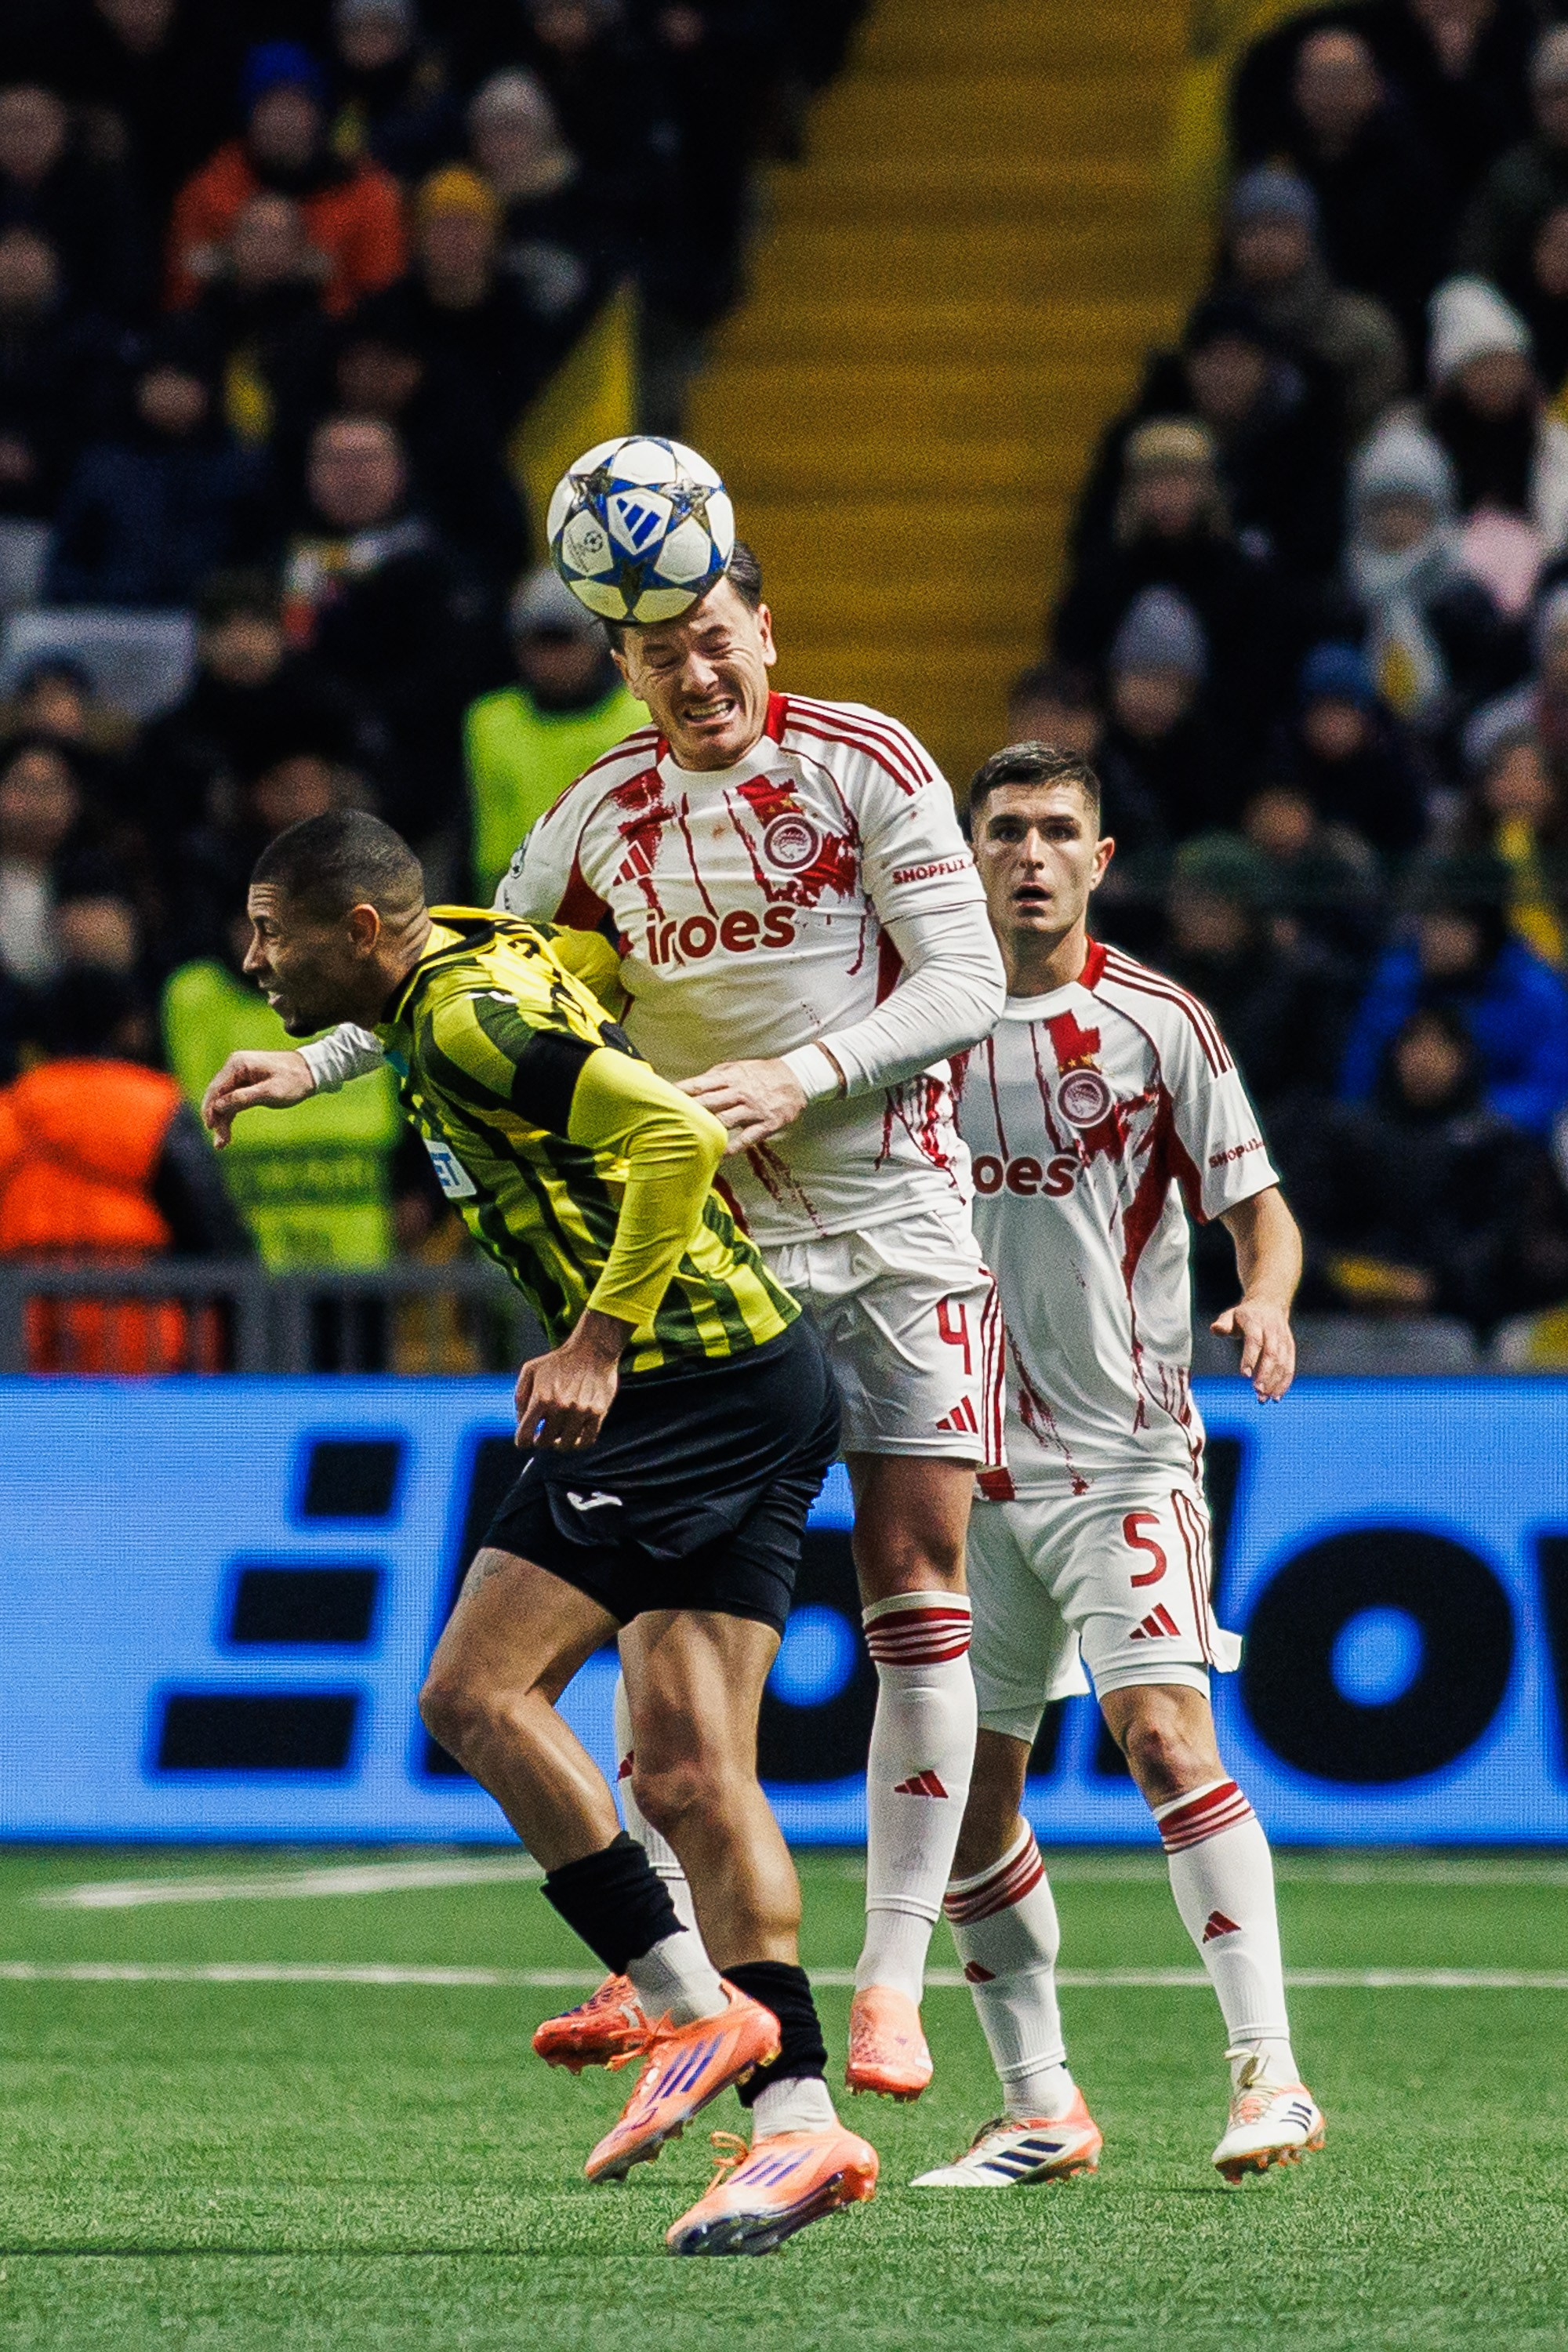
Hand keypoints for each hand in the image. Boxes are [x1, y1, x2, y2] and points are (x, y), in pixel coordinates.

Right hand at [202, 1049, 314, 1147]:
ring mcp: (239, 1075)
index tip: (210, 1128)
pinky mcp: (245, 1084)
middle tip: (219, 1143)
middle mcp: (235, 1067)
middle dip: (216, 1119)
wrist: (311, 1072)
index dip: (210, 1109)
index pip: (216, 1089)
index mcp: (238, 1064)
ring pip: (223, 1102)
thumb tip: (217, 1106)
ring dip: (222, 1121)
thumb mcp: (270, 1092)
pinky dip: (229, 1116)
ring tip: (222, 1144)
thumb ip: (243, 1098)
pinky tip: (226, 1134)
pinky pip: (232, 1102)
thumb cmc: (294, 1080)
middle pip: (217, 1096)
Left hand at [514, 1310, 626, 1449]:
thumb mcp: (530, 1370)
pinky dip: (579, 1443)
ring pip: (566, 1445)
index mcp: (541, 1398)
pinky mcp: (597, 1413)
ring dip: (560, 1443)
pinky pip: (587, 1441)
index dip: (523, 1442)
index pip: (525, 1436)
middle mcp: (560, 1407)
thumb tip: (520, 1421)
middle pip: (545, 1442)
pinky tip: (576, 1436)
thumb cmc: (559, 1361)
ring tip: (560, 1435)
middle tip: (544, 1433)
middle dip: (541, 1440)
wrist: (592, 1349)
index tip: (525, 1441)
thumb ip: (520, 1396)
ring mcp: (580, 1411)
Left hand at [679, 1057, 807, 1154]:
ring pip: (726, 1120)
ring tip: (690, 1139)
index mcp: (730, 1078)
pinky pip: (748, 1137)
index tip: (663, 1098)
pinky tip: (720, 1154)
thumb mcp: (739, 1068)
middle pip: (709, 1102)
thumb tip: (694, 1084)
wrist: (797, 1078)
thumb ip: (717, 1076)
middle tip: (669, 1121)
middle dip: (689, 1111)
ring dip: (708, 1129)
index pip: (700, 1085)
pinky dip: (734, 1146)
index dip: (681, 1092)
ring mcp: (752, 1109)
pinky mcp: (766, 1123)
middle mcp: (739, 1092)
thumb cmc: (763, 1073)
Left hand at [1211, 1295, 1294, 1401]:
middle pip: (1271, 1353)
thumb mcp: (1230, 1315)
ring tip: (1265, 1398)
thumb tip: (1215, 1329)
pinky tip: (1276, 1396)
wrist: (1269, 1304)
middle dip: (1266, 1374)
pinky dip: (1285, 1382)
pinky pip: (1289, 1365)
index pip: (1254, 1340)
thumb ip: (1223, 1324)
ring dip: (1276, 1382)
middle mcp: (1272, 1330)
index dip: (1251, 1357)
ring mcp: (1283, 1339)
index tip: (1245, 1375)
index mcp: (1255, 1322)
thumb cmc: (1244, 1315)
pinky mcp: (1290, 1347)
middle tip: (1258, 1392)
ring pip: (1283, 1362)